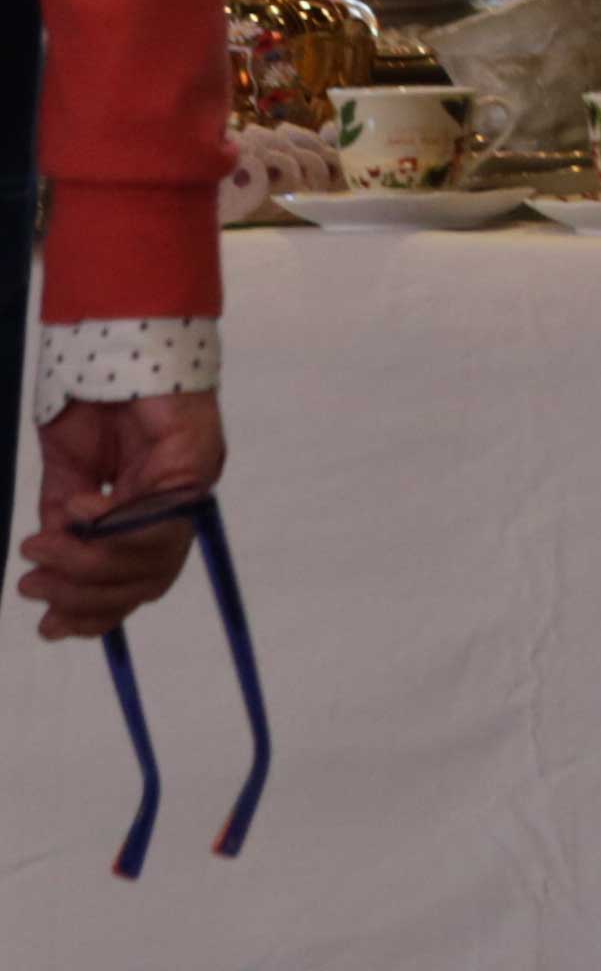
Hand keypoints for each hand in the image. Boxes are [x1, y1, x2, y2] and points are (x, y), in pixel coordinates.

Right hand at [23, 392, 222, 645]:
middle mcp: (178, 505)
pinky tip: (76, 507)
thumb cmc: (93, 400)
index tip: (49, 629)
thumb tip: (52, 571)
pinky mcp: (197, 461)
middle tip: (32, 586)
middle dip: (86, 596)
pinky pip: (159, 516)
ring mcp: (193, 484)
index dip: (97, 613)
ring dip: (89, 564)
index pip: (138, 581)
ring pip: (155, 557)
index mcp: (149, 511)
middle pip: (149, 580)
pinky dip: (111, 523)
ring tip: (39, 548)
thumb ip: (66, 522)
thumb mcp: (68, 474)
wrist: (109, 341)